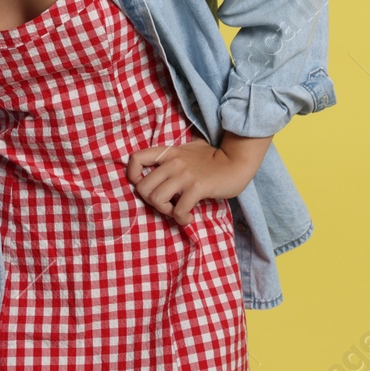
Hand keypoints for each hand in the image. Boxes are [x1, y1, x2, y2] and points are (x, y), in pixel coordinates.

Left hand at [126, 138, 260, 225]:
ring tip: (177, 211)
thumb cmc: (212, 158)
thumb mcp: (187, 151)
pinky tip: (189, 217)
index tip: (146, 186)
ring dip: (165, 211)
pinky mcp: (197, 187)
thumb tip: (154, 171)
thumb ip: (171, 158)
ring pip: (156, 199)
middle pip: (142, 187)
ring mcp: (184, 174)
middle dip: (151, 202)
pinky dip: (181, 219)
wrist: (236, 162)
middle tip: (167, 205)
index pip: (135, 159)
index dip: (133, 176)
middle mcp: (173, 162)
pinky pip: (178, 210)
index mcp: (168, 152)